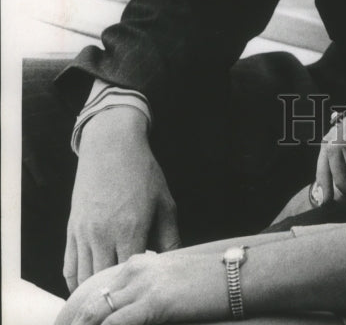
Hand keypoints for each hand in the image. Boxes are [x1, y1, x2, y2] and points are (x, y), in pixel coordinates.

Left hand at [55, 250, 223, 324]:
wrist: (239, 274)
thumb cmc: (211, 278)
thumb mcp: (175, 276)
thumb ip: (151, 282)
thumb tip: (132, 299)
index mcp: (138, 262)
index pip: (96, 290)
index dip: (77, 316)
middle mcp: (135, 269)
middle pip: (89, 302)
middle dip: (71, 324)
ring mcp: (143, 284)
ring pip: (96, 314)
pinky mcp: (154, 302)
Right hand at [64, 108, 179, 291]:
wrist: (111, 145)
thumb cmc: (142, 172)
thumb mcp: (164, 203)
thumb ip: (171, 238)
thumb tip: (173, 265)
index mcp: (131, 229)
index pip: (131, 275)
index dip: (140, 287)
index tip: (147, 292)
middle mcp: (103, 234)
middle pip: (105, 283)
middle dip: (117, 295)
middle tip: (127, 304)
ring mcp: (84, 233)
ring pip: (84, 280)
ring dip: (96, 293)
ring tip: (110, 300)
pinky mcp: (71, 230)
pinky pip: (69, 267)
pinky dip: (76, 283)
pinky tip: (89, 289)